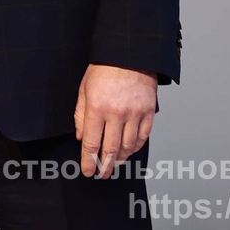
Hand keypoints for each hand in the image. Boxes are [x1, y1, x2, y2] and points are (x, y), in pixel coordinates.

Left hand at [73, 63, 156, 177]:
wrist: (129, 54)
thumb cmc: (104, 69)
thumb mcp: (84, 89)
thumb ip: (81, 115)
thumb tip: (81, 137)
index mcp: (97, 108)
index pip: (91, 143)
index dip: (88, 161)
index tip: (87, 171)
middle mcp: (116, 114)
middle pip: (110, 149)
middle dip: (104, 166)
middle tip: (102, 174)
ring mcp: (134, 114)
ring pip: (127, 146)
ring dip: (120, 159)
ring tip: (114, 164)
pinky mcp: (148, 112)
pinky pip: (142, 137)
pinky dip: (135, 148)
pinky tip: (128, 151)